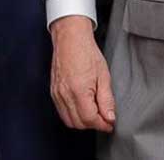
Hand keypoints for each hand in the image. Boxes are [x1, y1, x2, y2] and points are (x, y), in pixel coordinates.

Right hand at [50, 15, 115, 131]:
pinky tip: (83, 107)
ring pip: (69, 121)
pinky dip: (73, 115)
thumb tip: (110, 118)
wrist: (70, 39)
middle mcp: (65, 95)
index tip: (110, 123)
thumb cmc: (87, 53)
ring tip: (95, 111)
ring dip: (83, 121)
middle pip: (78, 123)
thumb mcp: (104, 76)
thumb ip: (107, 100)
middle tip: (105, 117)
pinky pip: (62, 112)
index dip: (102, 124)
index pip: (90, 119)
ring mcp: (57, 95)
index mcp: (78, 91)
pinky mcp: (53, 93)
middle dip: (93, 124)